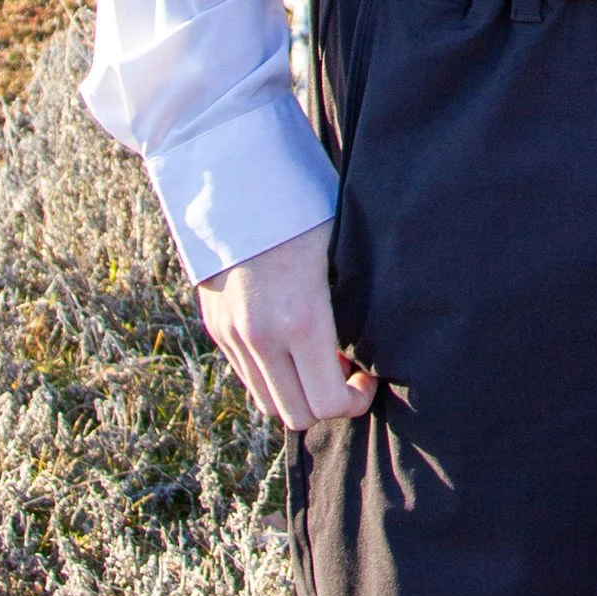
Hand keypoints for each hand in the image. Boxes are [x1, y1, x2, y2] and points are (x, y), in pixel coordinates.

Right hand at [196, 217, 376, 428]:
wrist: (234, 180)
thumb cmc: (302, 209)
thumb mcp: (342, 251)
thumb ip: (354, 304)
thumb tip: (380, 338)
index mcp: (302, 319)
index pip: (328, 402)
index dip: (355, 401)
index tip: (368, 376)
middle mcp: (261, 336)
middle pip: (297, 415)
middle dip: (327, 403)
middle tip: (346, 369)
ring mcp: (232, 335)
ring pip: (268, 402)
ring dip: (297, 392)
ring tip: (317, 355)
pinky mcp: (216, 327)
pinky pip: (247, 376)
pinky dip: (273, 375)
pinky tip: (289, 343)